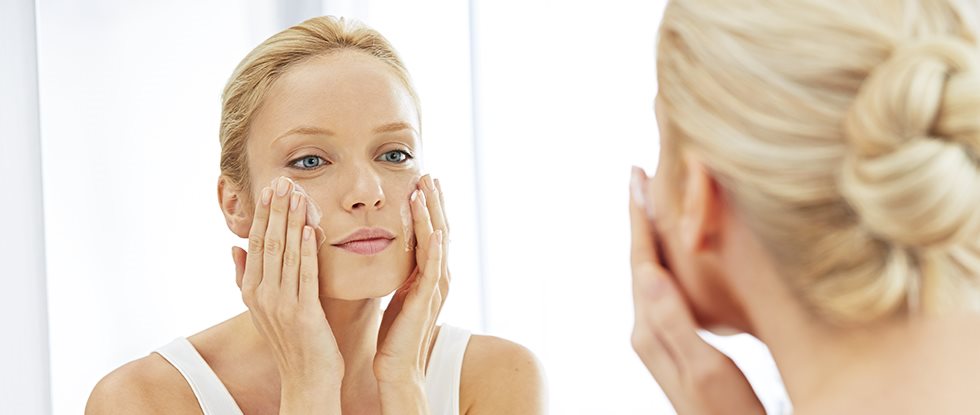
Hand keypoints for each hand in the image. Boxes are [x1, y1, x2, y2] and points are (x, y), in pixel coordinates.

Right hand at [232, 176, 342, 412]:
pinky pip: (304, 276)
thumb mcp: (264, 307)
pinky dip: (306, 251)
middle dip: (275, 210)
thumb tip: (234, 246)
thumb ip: (247, 276)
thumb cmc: (293, 341)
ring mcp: (280, 305)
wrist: (307, 379)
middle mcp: (262, 295)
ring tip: (296, 194)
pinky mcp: (302, 314)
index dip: (263, 214)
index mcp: (252, 290)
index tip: (270, 187)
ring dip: (291, 222)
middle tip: (282, 180)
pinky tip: (310, 229)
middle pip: (268, 243)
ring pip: (284, 254)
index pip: (257, 243)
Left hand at [374, 175, 448, 400]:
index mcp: (428, 274)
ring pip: (438, 242)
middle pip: (439, 229)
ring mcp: (435, 288)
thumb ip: (401, 271)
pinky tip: (434, 229)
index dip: (428, 206)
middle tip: (428, 173)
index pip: (431, 231)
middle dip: (434, 201)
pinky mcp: (426, 300)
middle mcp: (437, 277)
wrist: (397, 367)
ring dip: (433, 214)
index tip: (421, 181)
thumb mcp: (398, 292)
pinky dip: (435, 247)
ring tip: (426, 189)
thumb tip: (389, 249)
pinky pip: (433, 268)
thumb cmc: (393, 333)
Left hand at [629, 167, 763, 414]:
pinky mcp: (675, 344)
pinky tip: (678, 254)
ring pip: (652, 273)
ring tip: (655, 203)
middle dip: (640, 219)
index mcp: (650, 331)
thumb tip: (649, 273)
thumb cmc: (726, 414)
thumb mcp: (705, 369)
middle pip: (640, 262)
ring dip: (653, 236)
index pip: (642, 262)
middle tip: (640, 177)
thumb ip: (675, 322)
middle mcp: (647, 331)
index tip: (637, 178)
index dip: (640, 219)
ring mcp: (660, 338)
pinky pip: (665, 288)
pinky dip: (669, 259)